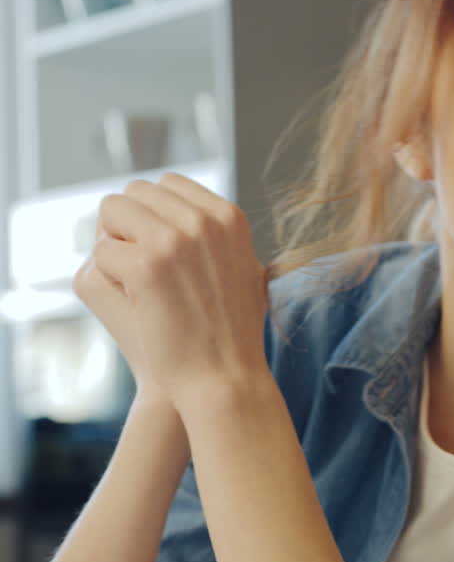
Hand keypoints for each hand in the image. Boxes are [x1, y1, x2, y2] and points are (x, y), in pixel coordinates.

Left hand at [73, 174, 269, 409]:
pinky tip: (135, 302)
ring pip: (112, 212)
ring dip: (115, 245)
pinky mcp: (147, 267)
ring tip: (139, 283)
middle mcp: (204, 220)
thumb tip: (188, 211)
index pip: (167, 184)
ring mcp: (175, 241)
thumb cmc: (229, 331)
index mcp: (229, 217)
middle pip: (134, 192)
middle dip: (128, 225)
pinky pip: (102, 250)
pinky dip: (108, 275)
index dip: (151, 214)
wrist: (225, 377)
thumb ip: (217, 236)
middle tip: (143, 269)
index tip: (157, 248)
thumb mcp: (244, 269)